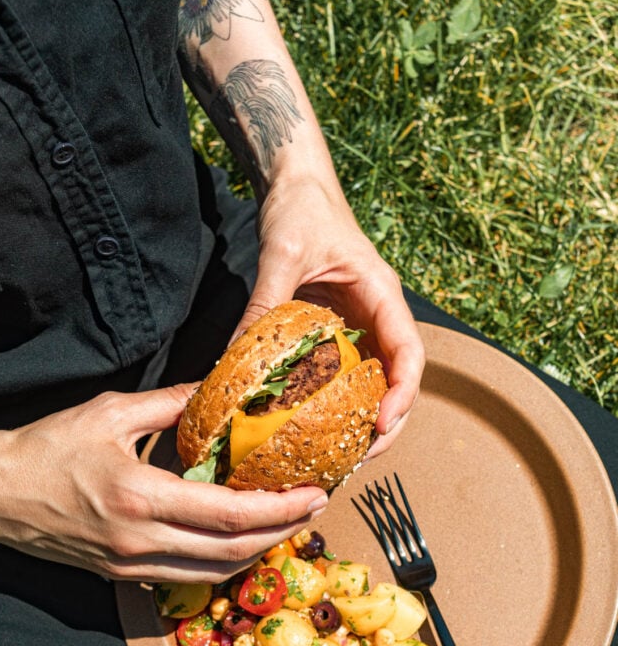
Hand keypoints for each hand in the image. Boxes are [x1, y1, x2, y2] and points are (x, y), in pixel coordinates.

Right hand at [0, 387, 328, 583]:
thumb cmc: (46, 449)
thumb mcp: (110, 412)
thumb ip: (172, 403)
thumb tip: (218, 389)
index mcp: (140, 498)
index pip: (229, 516)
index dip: (279, 509)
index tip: (313, 493)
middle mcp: (140, 541)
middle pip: (232, 553)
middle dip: (283, 533)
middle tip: (315, 508)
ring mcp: (131, 565)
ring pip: (215, 574)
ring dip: (258, 552)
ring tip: (287, 523)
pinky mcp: (123, 575)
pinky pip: (188, 576)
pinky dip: (223, 561)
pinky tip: (240, 540)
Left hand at [234, 175, 424, 455]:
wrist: (296, 185)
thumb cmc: (300, 208)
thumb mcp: (282, 254)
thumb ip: (266, 304)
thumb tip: (235, 359)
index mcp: (382, 294)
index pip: (410, 352)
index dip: (403, 394)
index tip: (382, 425)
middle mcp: (379, 314)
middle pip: (398, 380)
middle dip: (386, 424)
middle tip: (359, 461)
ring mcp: (361, 325)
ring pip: (376, 383)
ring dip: (364, 420)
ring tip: (340, 458)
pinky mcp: (339, 330)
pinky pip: (346, 373)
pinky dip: (338, 403)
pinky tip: (315, 427)